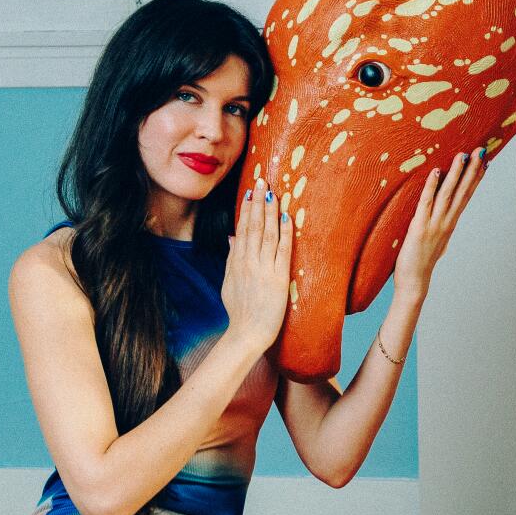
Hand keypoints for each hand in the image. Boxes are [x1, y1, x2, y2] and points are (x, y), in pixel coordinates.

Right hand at [223, 176, 293, 354]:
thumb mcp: (229, 282)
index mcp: (236, 262)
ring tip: (273, 192)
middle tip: (262, 181)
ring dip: (270, 212)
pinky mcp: (277, 278)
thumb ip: (231, 259)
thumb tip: (232, 238)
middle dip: (258, 202)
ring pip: (266, 234)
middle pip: (253, 226)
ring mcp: (262, 269)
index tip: (251, 191)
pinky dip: (284, 232)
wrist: (246, 334)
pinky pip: (282, 250)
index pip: (242, 229)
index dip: (247, 209)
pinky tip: (286, 217)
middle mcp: (248, 262)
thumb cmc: (240, 311)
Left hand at [393, 148, 487, 300]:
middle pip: (463, 191)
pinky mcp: (419, 228)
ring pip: (448, 194)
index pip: (466, 196)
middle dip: (472, 170)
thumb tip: (440, 214)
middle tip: (481, 150)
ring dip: (456, 174)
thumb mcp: (434, 240)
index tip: (485, 162)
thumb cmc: (420, 262)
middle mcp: (446, 222)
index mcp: (450, 224)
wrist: (414, 282)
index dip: (476, 178)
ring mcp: (434, 224)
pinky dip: (432, 186)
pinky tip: (436, 171)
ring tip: (463, 155)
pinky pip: (426, 203)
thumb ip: (439, 226)